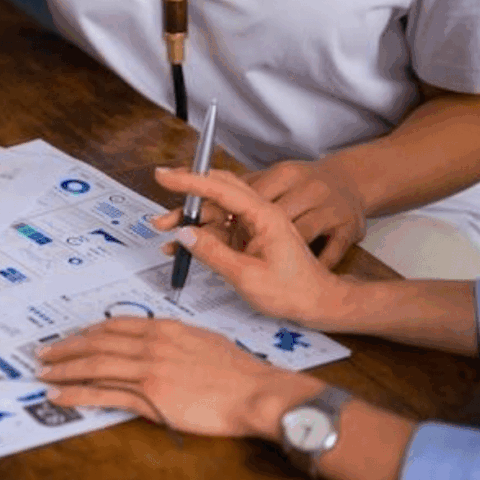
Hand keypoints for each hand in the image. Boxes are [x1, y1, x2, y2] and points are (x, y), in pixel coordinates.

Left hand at [35, 316, 312, 438]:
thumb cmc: (239, 372)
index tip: (73, 337)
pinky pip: (103, 394)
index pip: (115, 326)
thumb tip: (158, 344)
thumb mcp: (203, 341)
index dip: (88, 333)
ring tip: (43, 372)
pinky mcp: (149, 397)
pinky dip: (76, 393)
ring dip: (63, 368)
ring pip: (93, 366)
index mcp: (164, 329)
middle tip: (44, 352)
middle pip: (96, 344)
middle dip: (65, 348)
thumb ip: (175, 340)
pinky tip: (59, 395)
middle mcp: (150, 344)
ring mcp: (147, 370)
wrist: (256, 392)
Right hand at [151, 168, 349, 328]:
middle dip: (185, 193)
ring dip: (188, 219)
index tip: (165, 177)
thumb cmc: (293, 291)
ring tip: (163, 230)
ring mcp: (253, 225)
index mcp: (264, 215)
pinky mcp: (248, 237)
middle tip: (161, 189)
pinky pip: (218, 230)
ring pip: (214, 211)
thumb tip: (185, 234)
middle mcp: (259, 214)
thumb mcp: (246, 275)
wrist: (318, 303)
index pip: (221, 188)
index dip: (189, 180)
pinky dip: (198, 235)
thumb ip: (212, 253)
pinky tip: (180, 244)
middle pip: (217, 191)